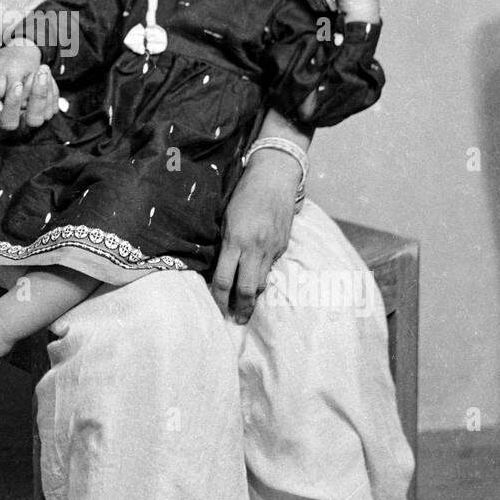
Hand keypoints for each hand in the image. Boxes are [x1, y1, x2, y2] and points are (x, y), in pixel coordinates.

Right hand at [0, 47, 58, 137]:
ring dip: (46, 90)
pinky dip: (51, 88)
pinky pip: (52, 105)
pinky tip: (44, 73)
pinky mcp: (40, 114)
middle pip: (34, 120)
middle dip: (38, 97)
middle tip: (38, 74)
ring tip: (43, 69)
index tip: (15, 84)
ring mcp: (30, 123)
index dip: (13, 104)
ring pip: (47, 113)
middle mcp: (17, 131)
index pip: (9, 123)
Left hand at [211, 150, 300, 323]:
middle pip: (247, 289)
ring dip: (253, 297)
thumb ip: (224, 245)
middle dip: (241, 309)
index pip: (224, 279)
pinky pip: (270, 268)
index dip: (219, 299)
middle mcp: (254, 248)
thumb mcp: (226, 218)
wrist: (274, 179)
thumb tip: (219, 269)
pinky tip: (257, 283)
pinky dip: (262, 277)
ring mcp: (271, 249)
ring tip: (245, 309)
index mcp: (235, 240)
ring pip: (262, 282)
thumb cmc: (243, 195)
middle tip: (235, 321)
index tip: (217, 309)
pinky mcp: (282, 247)